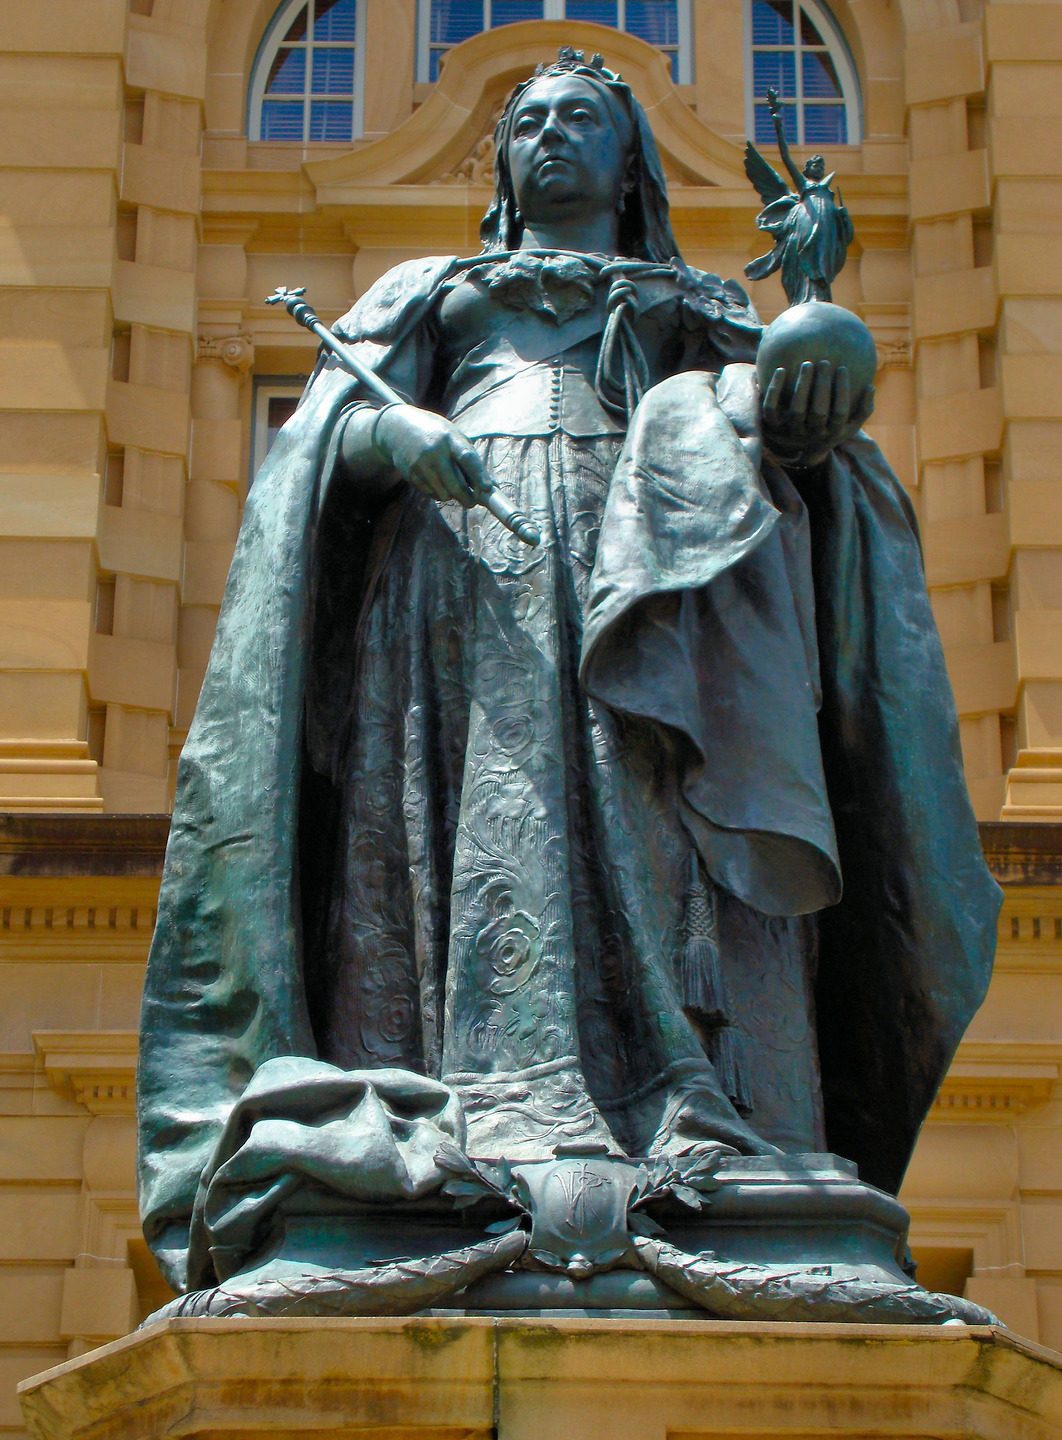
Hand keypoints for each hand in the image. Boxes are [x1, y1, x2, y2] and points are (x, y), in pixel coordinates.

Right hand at [374, 404, 493, 508]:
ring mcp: (421, 464)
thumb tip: (489, 486)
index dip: (479, 476)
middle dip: (468, 498)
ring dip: (451, 496)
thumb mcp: (453, 436)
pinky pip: (431, 494)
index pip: (468, 458)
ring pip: (444, 494)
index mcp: (450, 438)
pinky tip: (436, 481)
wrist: (398, 429)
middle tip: (472, 502)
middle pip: (456, 485)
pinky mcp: (411, 475)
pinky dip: (438, 493)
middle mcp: (435, 451)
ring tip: (451, 485)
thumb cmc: (436, 434)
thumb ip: (469, 457)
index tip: (488, 489)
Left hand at [761, 359, 873, 469]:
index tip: (842, 367)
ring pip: (797, 411)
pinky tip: (781, 369)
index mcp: (832, 433)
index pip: (839, 413)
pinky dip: (774, 390)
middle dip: (822, 386)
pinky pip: (771, 409)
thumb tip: (871, 387)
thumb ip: (863, 409)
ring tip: (808, 364)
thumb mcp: (851, 425)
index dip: (842, 391)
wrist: (803, 450)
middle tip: (824, 362)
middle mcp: (812, 434)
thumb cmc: (832, 427)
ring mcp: (792, 432)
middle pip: (818, 413)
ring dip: (802, 387)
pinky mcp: (774, 426)